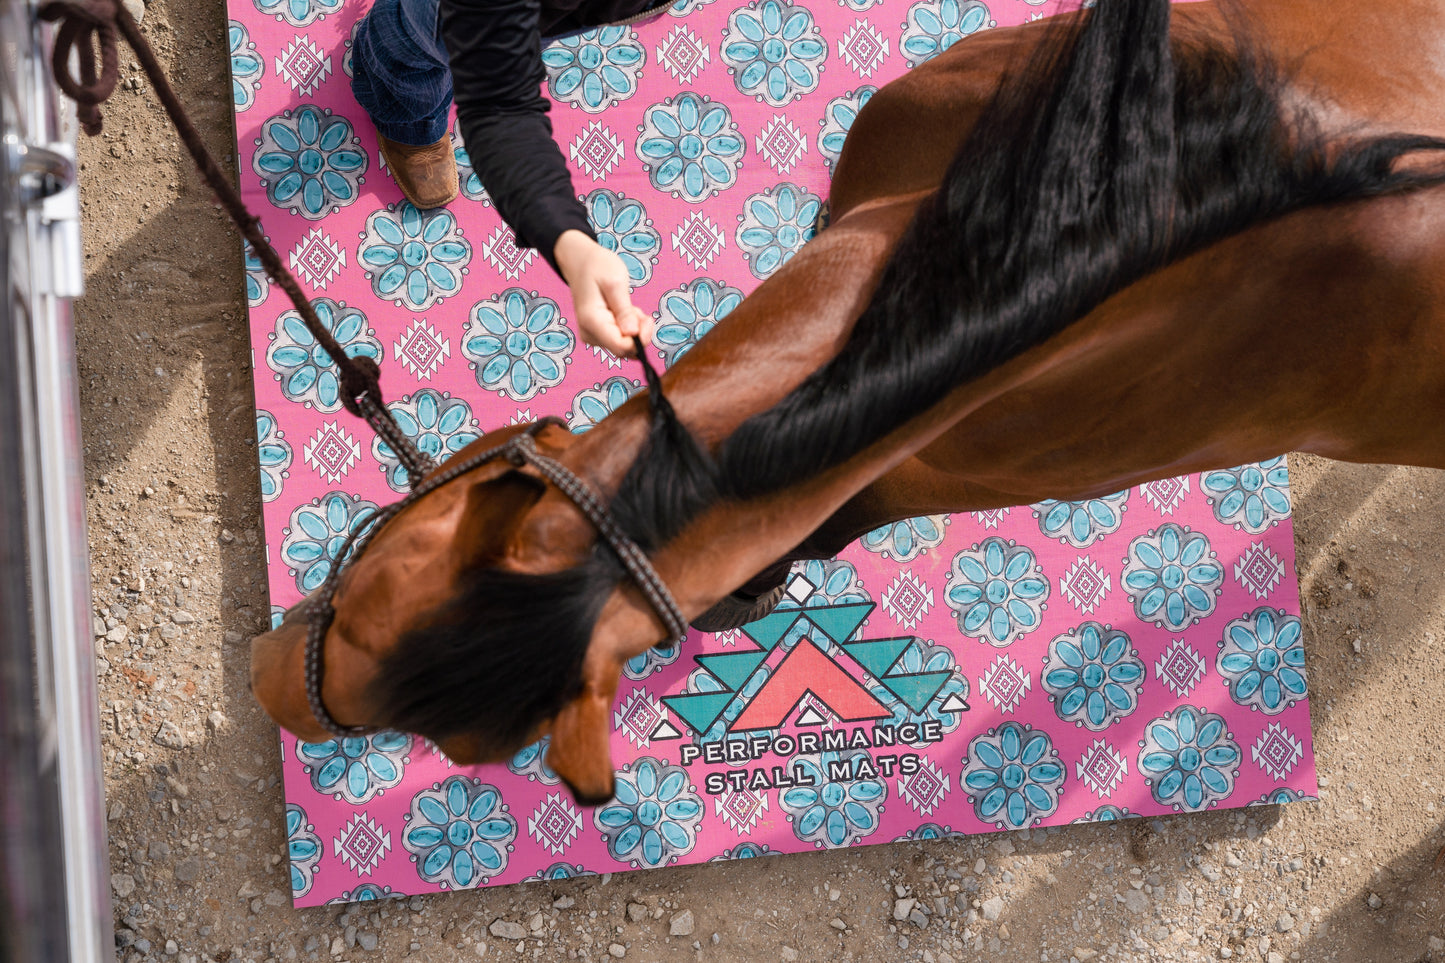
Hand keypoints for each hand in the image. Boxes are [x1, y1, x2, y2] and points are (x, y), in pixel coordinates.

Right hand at [553, 229, 654, 357]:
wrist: (581, 262)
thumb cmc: (597, 267)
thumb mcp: (615, 282)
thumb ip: (624, 310)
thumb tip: (632, 334)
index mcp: (592, 321)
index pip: (621, 346)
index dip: (640, 339)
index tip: (646, 319)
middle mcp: (590, 334)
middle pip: (624, 349)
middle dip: (639, 332)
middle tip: (637, 308)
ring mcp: (593, 336)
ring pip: (625, 345)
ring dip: (635, 328)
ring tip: (628, 306)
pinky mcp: (599, 335)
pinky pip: (621, 339)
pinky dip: (630, 328)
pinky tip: (626, 311)